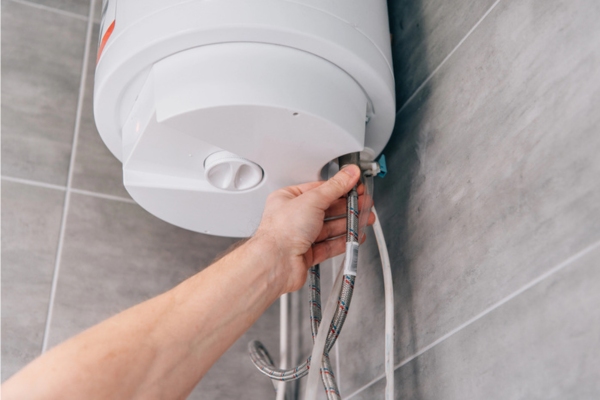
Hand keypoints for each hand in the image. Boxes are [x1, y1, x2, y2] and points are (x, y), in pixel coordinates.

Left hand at [254, 165, 374, 293]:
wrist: (275, 263)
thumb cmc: (281, 231)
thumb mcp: (313, 200)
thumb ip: (335, 187)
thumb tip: (349, 173)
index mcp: (288, 199)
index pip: (319, 189)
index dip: (340, 188)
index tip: (356, 187)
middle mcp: (293, 217)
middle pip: (326, 209)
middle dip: (348, 207)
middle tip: (365, 204)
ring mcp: (300, 237)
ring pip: (329, 228)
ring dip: (348, 224)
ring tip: (364, 220)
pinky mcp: (306, 254)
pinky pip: (329, 246)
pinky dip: (343, 242)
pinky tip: (354, 238)